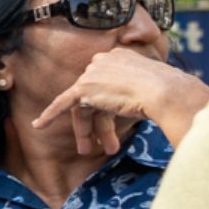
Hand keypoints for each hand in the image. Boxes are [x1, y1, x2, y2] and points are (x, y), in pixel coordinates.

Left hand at [33, 49, 208, 154]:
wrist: (165, 92)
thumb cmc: (169, 93)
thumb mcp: (155, 88)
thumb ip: (140, 91)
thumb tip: (151, 102)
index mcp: (122, 57)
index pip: (108, 86)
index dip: (107, 110)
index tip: (110, 127)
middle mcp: (105, 60)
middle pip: (94, 97)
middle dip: (95, 124)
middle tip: (96, 145)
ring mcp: (94, 73)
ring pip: (85, 107)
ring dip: (87, 131)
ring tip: (89, 152)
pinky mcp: (84, 87)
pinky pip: (62, 103)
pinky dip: (50, 114)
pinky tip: (39, 125)